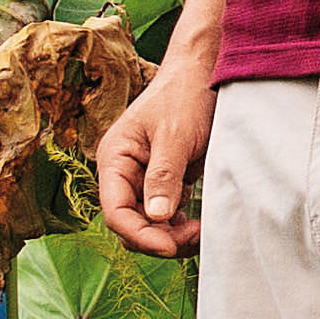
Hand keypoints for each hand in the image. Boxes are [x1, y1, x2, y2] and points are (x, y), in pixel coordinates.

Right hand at [97, 61, 216, 255]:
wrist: (204, 73)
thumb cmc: (184, 95)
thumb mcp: (175, 135)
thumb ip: (163, 176)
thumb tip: (155, 217)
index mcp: (115, 159)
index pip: (115, 211)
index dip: (140, 235)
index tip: (170, 246)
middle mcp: (124, 172)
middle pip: (131, 224)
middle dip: (159, 238)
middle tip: (196, 235)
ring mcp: (144, 178)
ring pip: (149, 224)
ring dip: (172, 235)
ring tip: (202, 231)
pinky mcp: (165, 181)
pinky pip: (166, 215)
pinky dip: (181, 225)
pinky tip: (200, 223)